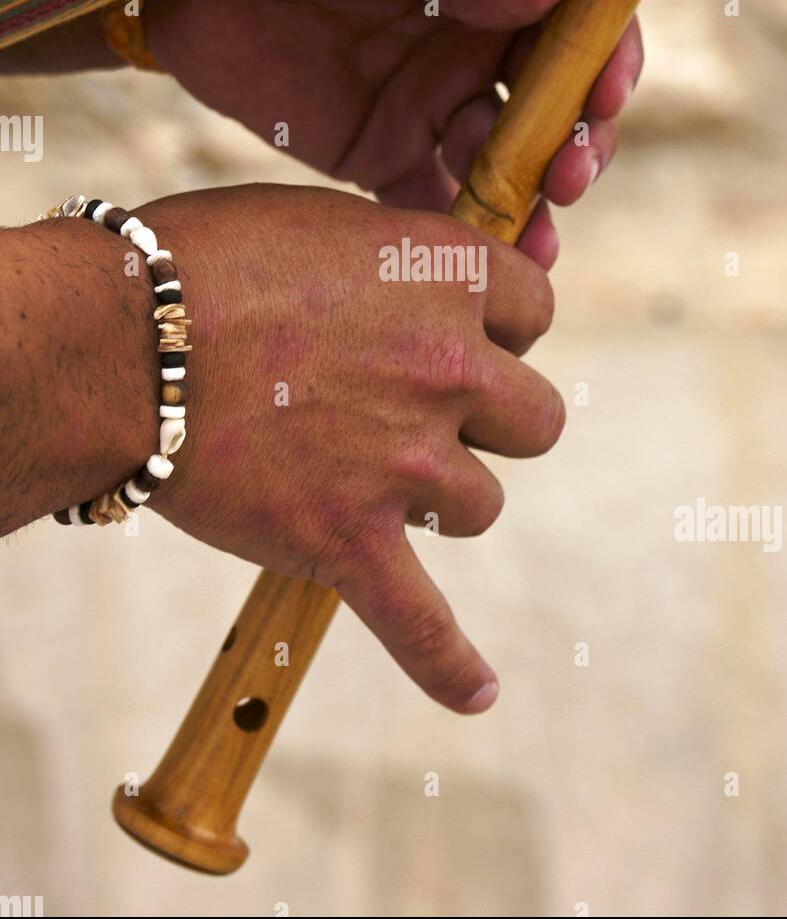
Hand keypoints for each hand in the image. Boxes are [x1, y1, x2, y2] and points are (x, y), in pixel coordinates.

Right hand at [138, 183, 563, 713]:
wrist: (120, 342)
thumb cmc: (204, 263)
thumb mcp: (323, 225)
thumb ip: (395, 261)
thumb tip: (420, 288)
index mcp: (444, 275)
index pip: (533, 308)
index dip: (498, 326)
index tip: (459, 334)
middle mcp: (446, 367)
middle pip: (534, 419)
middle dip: (488, 420)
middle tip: (419, 414)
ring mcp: (404, 460)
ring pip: (480, 505)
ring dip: (439, 498)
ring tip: (370, 481)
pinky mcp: (349, 539)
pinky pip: (420, 621)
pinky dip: (447, 663)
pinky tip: (476, 693)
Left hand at [147, 0, 641, 268]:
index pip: (579, 5)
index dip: (609, 49)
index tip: (609, 88)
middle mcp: (476, 36)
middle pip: (560, 96)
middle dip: (578, 139)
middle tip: (570, 173)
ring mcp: (433, 100)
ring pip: (510, 159)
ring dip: (534, 197)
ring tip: (536, 235)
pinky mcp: (383, 155)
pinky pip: (438, 205)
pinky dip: (465, 238)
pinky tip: (488, 262)